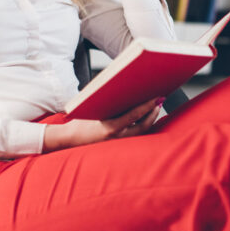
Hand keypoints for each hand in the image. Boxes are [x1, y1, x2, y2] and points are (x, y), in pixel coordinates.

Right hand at [43, 97, 163, 152]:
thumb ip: (109, 100)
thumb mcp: (93, 108)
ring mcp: (118, 142)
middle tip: (160, 100)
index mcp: (110, 128)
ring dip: (150, 119)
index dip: (147, 106)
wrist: (69, 138)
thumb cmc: (80, 121)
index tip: (157, 98)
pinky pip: (135, 134)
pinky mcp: (118, 144)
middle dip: (153, 113)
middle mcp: (116, 137)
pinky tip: (147, 116)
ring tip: (156, 106)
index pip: (134, 116)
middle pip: (143, 126)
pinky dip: (142, 124)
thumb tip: (125, 87)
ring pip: (141, 131)